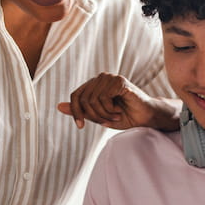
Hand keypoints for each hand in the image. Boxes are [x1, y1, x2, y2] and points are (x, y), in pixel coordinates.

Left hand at [58, 73, 178, 130]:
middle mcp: (101, 78)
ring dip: (103, 114)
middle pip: (83, 99)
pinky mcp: (119, 81)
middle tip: (106, 122)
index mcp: (95, 85)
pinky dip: (109, 109)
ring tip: (114, 116)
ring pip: (92, 99)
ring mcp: (110, 77)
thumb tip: (58, 106)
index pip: (75, 95)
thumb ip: (81, 111)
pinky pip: (103, 97)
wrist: (146, 117)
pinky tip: (118, 111)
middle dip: (93, 116)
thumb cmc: (125, 116)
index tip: (81, 126)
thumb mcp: (99, 116)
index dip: (75, 112)